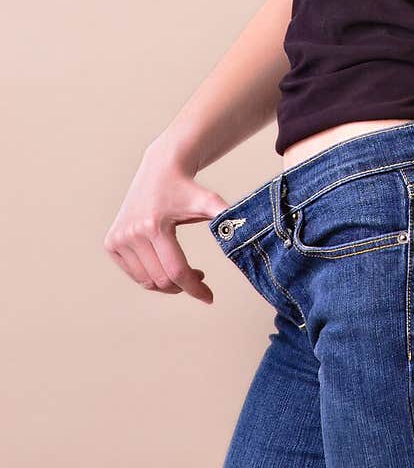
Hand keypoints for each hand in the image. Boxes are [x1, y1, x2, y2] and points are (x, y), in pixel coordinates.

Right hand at [104, 142, 227, 303]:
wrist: (160, 170)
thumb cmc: (188, 188)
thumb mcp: (208, 201)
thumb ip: (227, 217)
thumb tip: (248, 233)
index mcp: (154, 226)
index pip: (176, 270)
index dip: (195, 288)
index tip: (209, 297)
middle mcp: (131, 233)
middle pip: (161, 280)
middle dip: (183, 286)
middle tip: (200, 279)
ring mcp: (118, 239)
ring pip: (146, 281)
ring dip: (168, 284)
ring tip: (185, 273)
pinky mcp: (111, 243)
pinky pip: (134, 274)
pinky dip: (151, 277)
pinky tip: (165, 266)